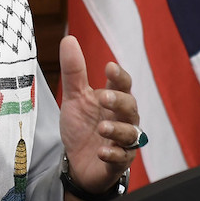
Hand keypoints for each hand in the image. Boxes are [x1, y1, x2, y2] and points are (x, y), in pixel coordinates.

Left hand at [58, 35, 138, 195]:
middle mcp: (123, 119)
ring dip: (117, 129)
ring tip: (102, 128)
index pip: (123, 84)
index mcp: (113, 100)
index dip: (119, 75)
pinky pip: (122, 158)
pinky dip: (113, 154)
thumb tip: (69, 39)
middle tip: (104, 97)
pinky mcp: (118, 161)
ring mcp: (122, 141)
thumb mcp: (74, 97)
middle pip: (130, 107)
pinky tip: (102, 151)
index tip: (109, 67)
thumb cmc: (82, 126)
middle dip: (119, 101)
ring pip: (130, 133)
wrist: (78, 162)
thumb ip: (73, 71)